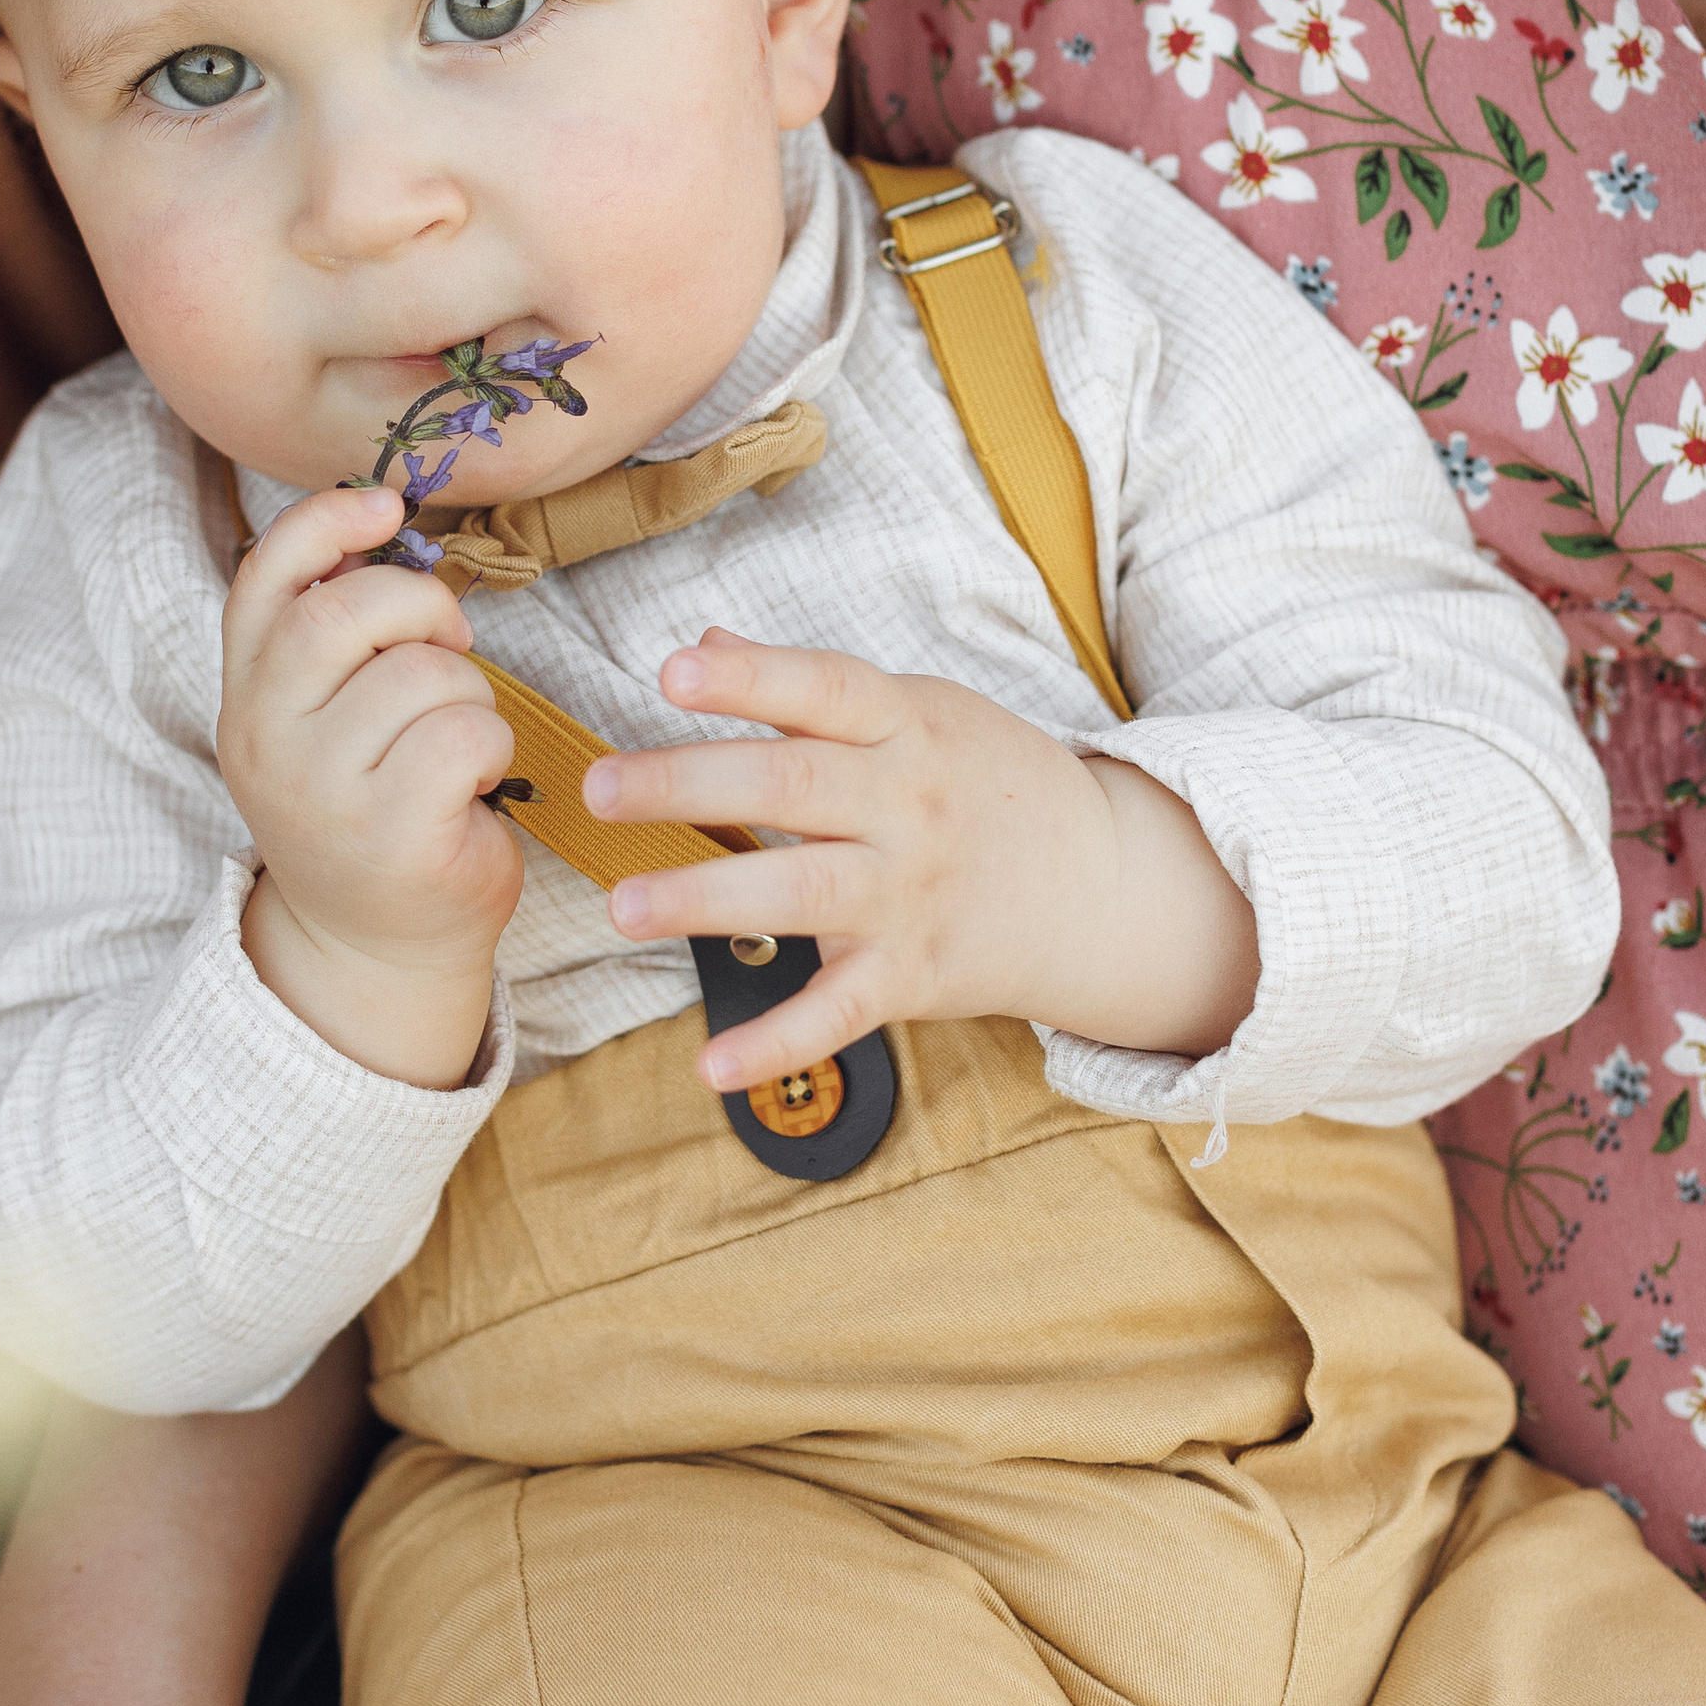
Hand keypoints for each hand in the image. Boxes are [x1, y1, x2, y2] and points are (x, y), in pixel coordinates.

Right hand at [222, 485, 519, 1087]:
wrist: (374, 949)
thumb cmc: (367, 810)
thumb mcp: (319, 721)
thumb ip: (332, 637)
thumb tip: (381, 526)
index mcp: (246, 697)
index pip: (264, 579)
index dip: (325, 523)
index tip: (387, 507)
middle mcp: (267, 740)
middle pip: (347, 614)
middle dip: (422, 608)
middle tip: (451, 644)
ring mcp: (322, 791)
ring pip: (422, 675)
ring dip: (468, 694)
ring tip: (456, 743)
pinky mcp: (390, 834)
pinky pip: (466, 734)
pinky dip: (492, 746)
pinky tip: (474, 785)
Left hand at [581, 629, 1258, 1089]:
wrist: (1105, 886)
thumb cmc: (990, 781)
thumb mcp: (920, 710)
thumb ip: (812, 687)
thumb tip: (706, 639)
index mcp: (905, 726)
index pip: (823, 690)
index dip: (748, 679)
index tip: (670, 671)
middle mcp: (908, 804)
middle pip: (793, 788)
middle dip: (689, 785)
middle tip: (600, 788)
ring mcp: (911, 893)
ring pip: (801, 892)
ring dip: (707, 899)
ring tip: (622, 907)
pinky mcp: (914, 975)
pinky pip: (838, 1013)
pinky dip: (775, 1044)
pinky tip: (709, 1066)